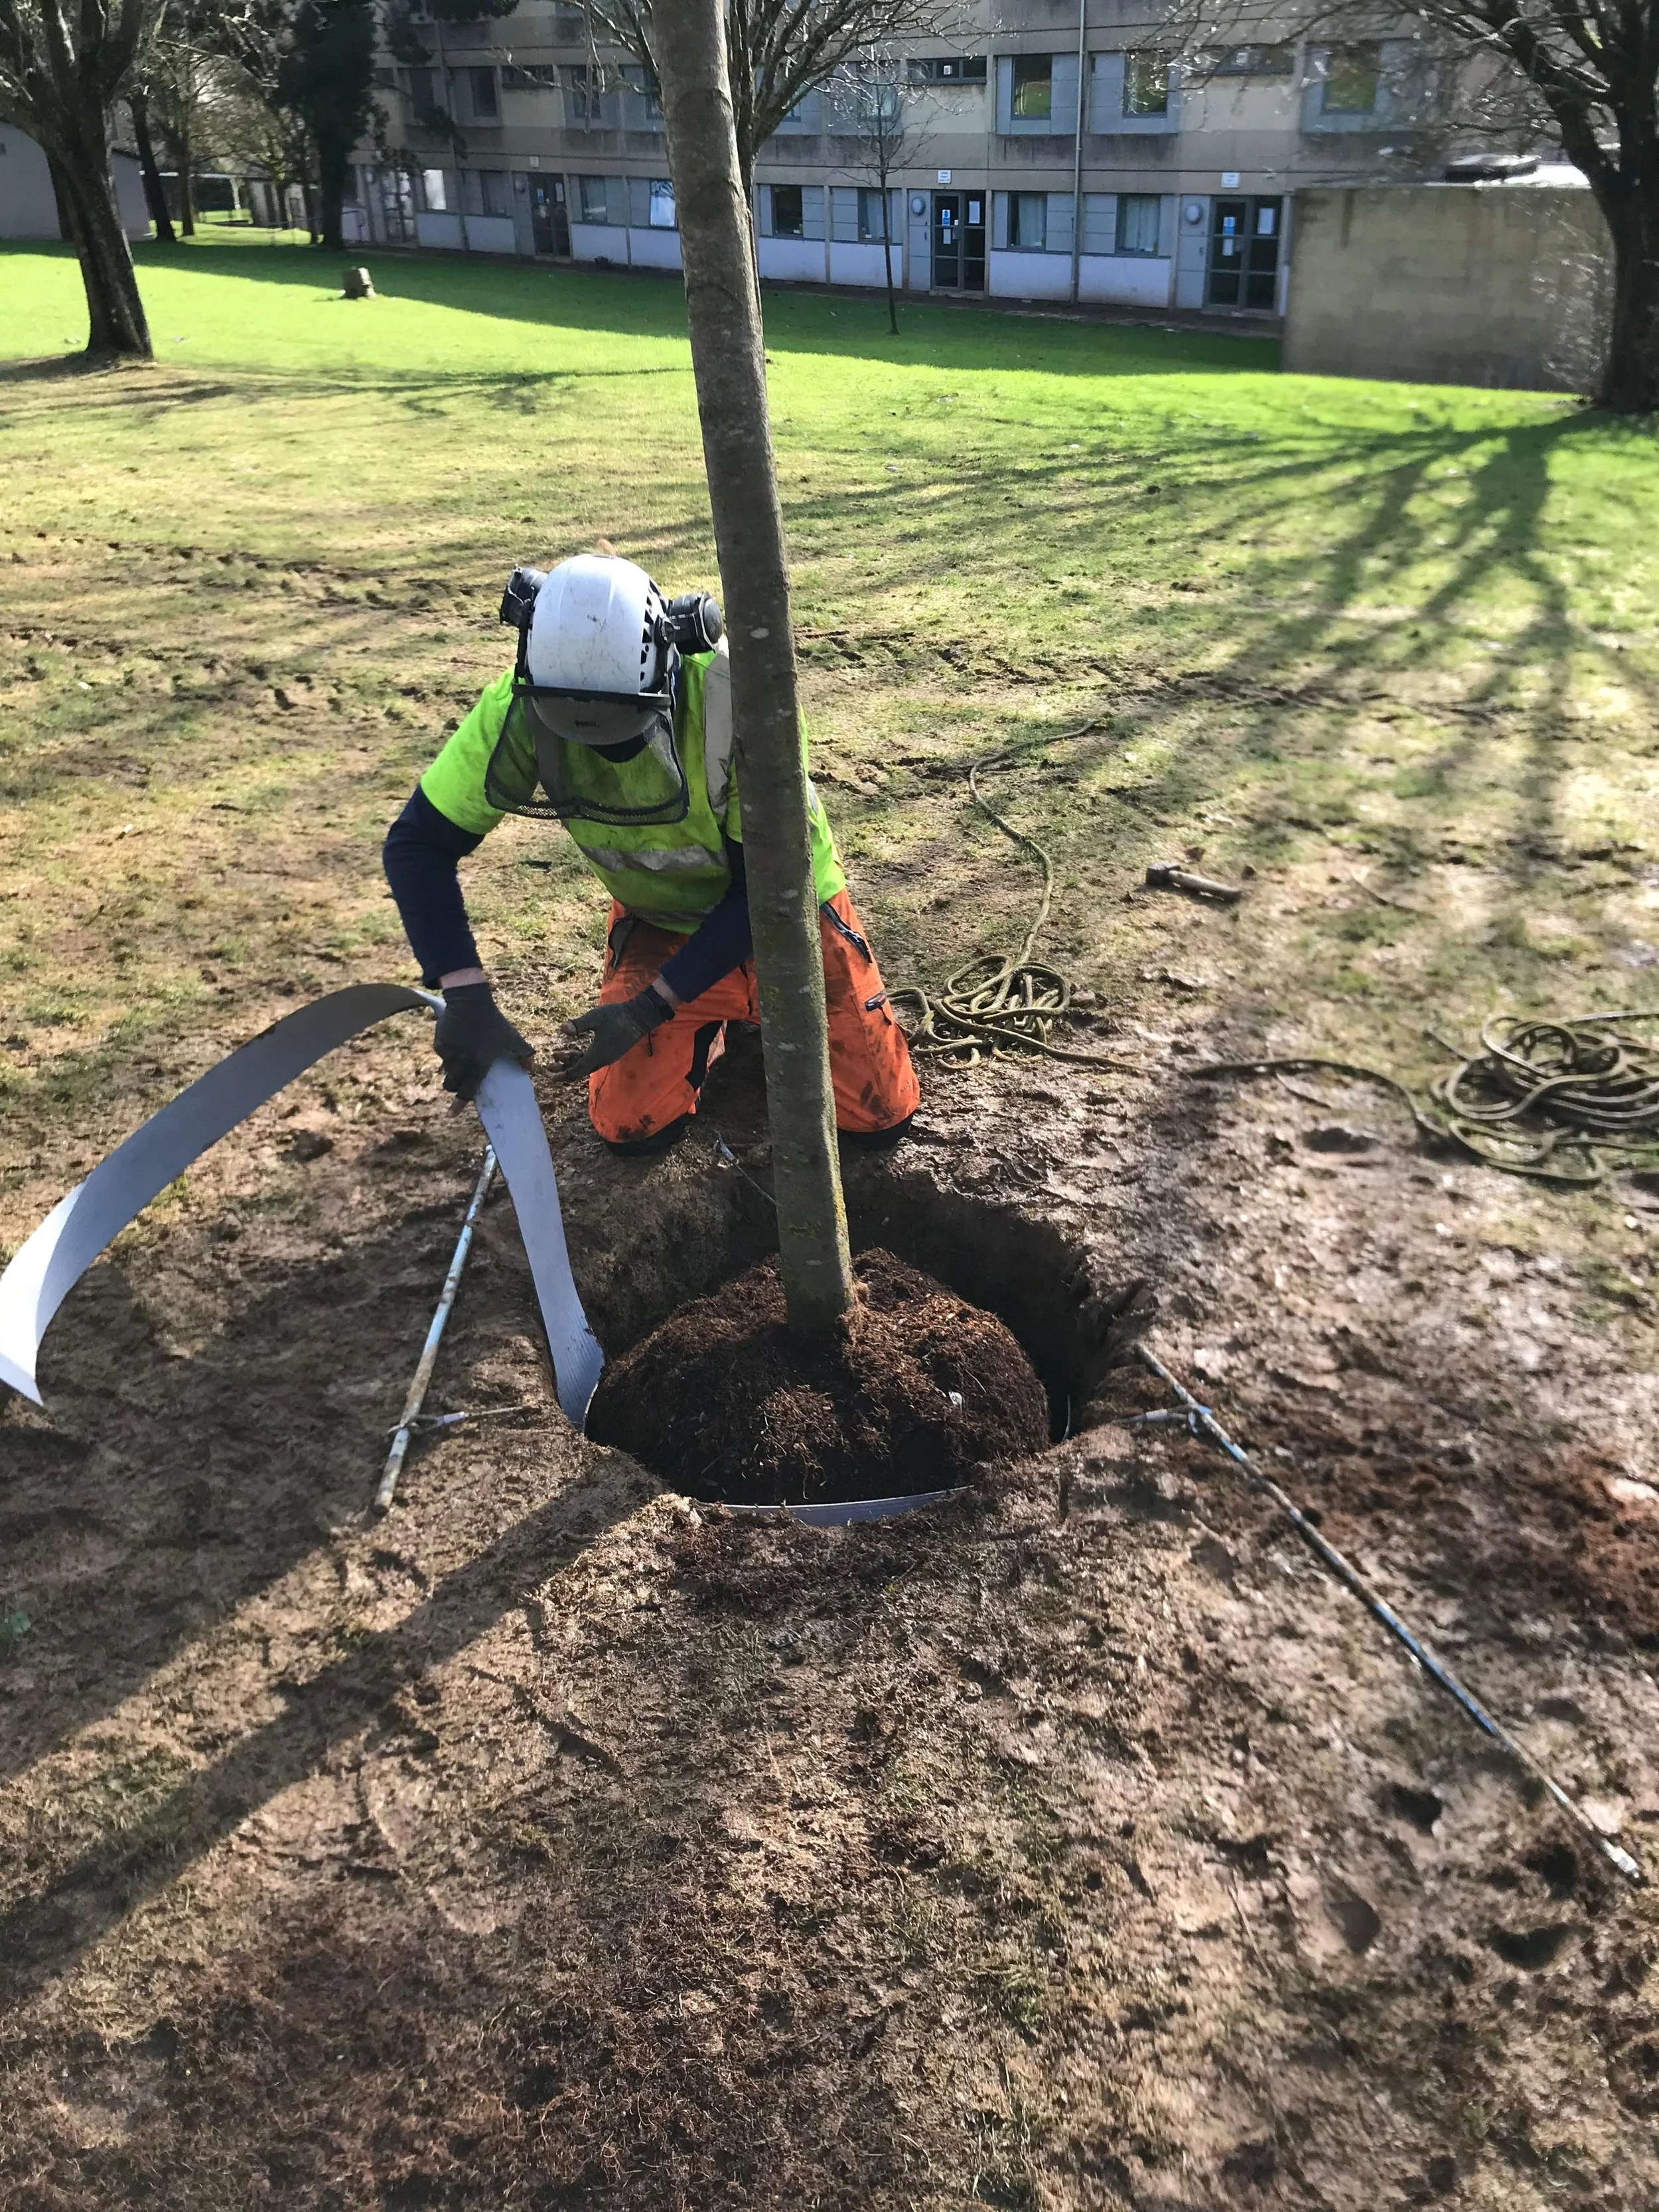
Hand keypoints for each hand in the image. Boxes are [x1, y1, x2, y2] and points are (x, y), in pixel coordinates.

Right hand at [432, 981, 534, 1103]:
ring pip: (446, 1070)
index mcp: (480, 1061)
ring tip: (464, 1053)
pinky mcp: (439, 1043)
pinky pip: (442, 1056)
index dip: (460, 1103)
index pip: (469, 1088)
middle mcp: (462, 1059)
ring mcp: (448, 1052)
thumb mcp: (512, 1037)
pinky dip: (449, 1054)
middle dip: (455, 1087)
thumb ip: (524, 1054)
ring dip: (453, 1069)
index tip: (451, 1115)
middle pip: (451, 1085)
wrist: (469, 1000)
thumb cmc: (494, 1021)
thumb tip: (531, 1071)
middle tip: (462, 1079)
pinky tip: (458, 1041)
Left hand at [557, 986, 672, 1077]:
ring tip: (560, 1055)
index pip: (577, 1070)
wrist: (639, 1016)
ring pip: (587, 1066)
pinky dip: (582, 1059)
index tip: (551, 1074)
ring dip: (573, 1063)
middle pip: (581, 1070)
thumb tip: (561, 1029)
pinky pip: (594, 1061)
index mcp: (597, 1054)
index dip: (564, 1073)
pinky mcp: (612, 1053)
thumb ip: (578, 1025)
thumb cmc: (616, 1016)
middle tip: (550, 1066)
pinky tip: (576, 1052)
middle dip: (565, 1069)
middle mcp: (603, 1059)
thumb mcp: (595, 1017)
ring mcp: (608, 1057)